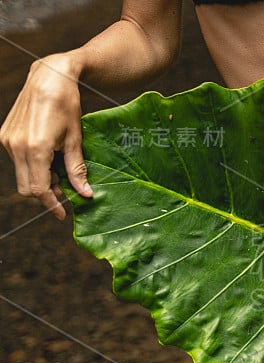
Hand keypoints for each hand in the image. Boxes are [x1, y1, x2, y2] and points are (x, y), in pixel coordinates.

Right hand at [0, 53, 92, 219]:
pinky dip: (32, 169)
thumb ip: (77, 169)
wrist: (49, 76)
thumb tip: (85, 194)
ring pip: (21, 176)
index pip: (39, 190)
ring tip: (60, 176)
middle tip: (65, 195)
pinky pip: (18, 162)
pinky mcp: (5, 135)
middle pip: (27, 188)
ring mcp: (8, 140)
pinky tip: (48, 162)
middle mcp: (16, 146)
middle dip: (46, 196)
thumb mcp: (76, 139)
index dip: (52, 205)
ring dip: (39, 182)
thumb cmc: (67, 105)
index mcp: (35, 148)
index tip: (63, 215)